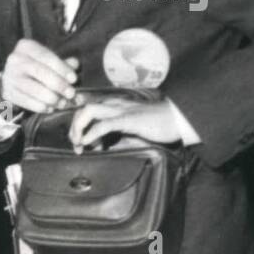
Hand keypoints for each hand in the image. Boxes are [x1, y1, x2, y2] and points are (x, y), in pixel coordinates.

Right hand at [0, 40, 79, 113]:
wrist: (12, 77)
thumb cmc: (36, 65)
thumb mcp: (47, 59)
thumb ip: (62, 63)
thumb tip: (75, 64)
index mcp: (26, 46)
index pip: (46, 57)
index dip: (62, 69)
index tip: (74, 79)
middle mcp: (15, 60)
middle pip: (40, 72)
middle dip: (58, 84)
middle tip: (71, 94)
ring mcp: (10, 77)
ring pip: (33, 89)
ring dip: (52, 98)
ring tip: (63, 103)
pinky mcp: (8, 93)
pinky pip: (27, 102)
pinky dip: (41, 107)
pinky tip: (50, 107)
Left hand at [68, 97, 183, 151]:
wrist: (179, 118)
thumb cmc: (158, 125)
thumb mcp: (132, 131)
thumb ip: (117, 138)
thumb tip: (104, 148)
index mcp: (115, 106)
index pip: (88, 110)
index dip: (79, 125)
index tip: (79, 142)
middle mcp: (115, 105)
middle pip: (83, 109)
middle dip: (74, 126)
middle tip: (75, 144)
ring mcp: (121, 111)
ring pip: (89, 112)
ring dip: (78, 128)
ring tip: (79, 144)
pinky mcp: (129, 119)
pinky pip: (105, 124)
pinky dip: (92, 133)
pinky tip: (88, 142)